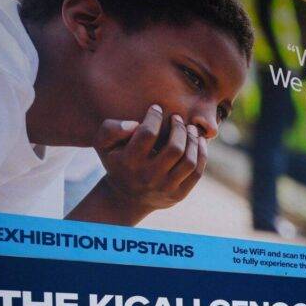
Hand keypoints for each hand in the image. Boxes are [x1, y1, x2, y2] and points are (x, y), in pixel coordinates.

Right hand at [68, 105, 206, 225]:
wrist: (126, 198)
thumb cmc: (117, 162)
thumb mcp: (104, 145)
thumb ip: (112, 129)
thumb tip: (135, 124)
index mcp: (128, 162)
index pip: (147, 134)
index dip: (154, 117)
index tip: (157, 108)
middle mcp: (148, 177)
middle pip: (174, 148)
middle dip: (179, 128)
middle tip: (177, 118)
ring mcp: (165, 188)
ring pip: (188, 161)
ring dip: (193, 140)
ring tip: (190, 128)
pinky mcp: (178, 195)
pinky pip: (196, 173)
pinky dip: (201, 154)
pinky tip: (199, 141)